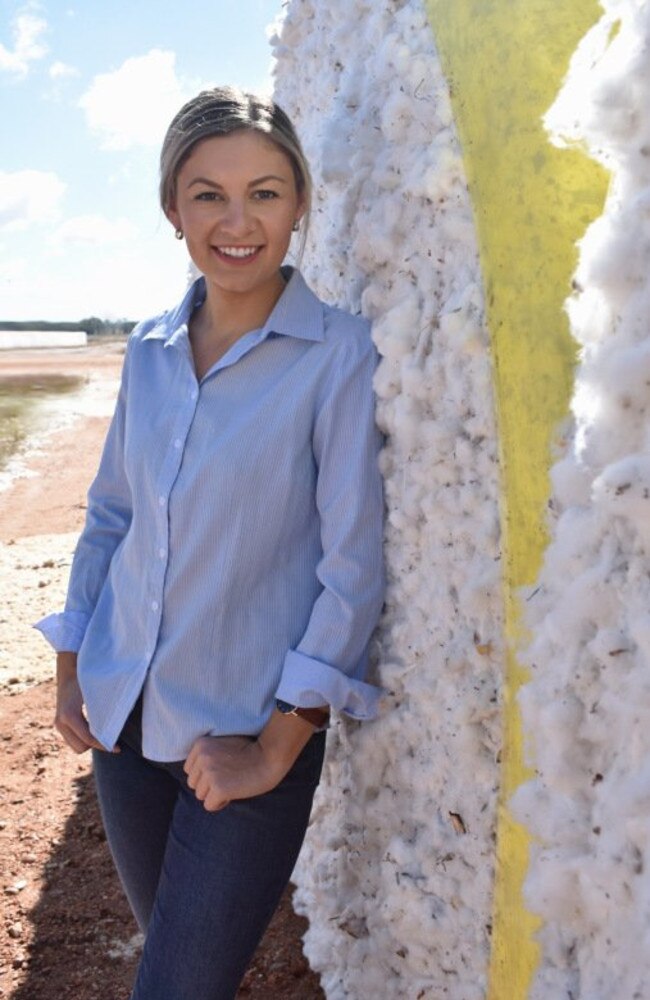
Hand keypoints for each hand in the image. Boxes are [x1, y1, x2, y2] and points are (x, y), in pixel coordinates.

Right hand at [54, 651, 113, 754]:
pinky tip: (96, 731)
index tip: (117, 748)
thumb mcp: (96, 694)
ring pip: (76, 747)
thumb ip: (104, 712)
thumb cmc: (86, 679)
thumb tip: (117, 729)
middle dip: (96, 745)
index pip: (88, 739)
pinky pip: (72, 740)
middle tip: (112, 740)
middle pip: (81, 748)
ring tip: (104, 735)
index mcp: (70, 715)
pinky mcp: (59, 723)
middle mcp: (60, 722)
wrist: (69, 670)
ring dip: (89, 743)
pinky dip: (83, 739)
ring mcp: (58, 723)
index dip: (104, 745)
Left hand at [184, 709, 315, 811]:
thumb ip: (207, 754)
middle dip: (209, 785)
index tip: (223, 770)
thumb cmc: (251, 750)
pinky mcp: (218, 788)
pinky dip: (221, 803)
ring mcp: (209, 773)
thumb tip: (197, 774)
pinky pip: (210, 805)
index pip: (190, 770)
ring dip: (215, 794)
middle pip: (194, 784)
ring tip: (232, 784)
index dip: (206, 774)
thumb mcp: (223, 743)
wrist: (270, 756)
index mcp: (201, 744)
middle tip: (229, 778)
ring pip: (200, 795)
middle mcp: (202, 758)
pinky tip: (234, 793)